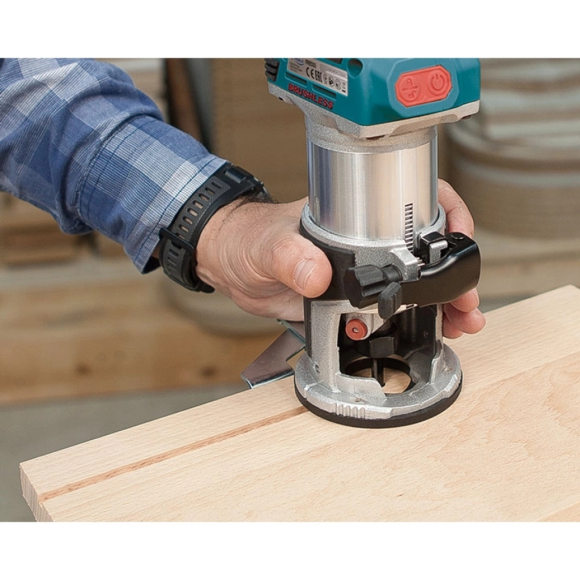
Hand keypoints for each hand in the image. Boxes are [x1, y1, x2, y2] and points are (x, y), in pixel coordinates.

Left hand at [196, 181, 485, 336]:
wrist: (232, 267)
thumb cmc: (248, 239)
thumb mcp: (266, 244)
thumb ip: (289, 256)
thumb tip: (318, 274)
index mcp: (351, 217)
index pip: (412, 200)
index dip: (446, 214)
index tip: (458, 239)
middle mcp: (363, 242)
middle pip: (424, 250)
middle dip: (453, 275)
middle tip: (466, 301)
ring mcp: (360, 272)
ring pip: (413, 284)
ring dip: (440, 303)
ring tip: (458, 324)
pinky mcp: (350, 300)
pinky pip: (389, 310)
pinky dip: (411, 322)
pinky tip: (427, 334)